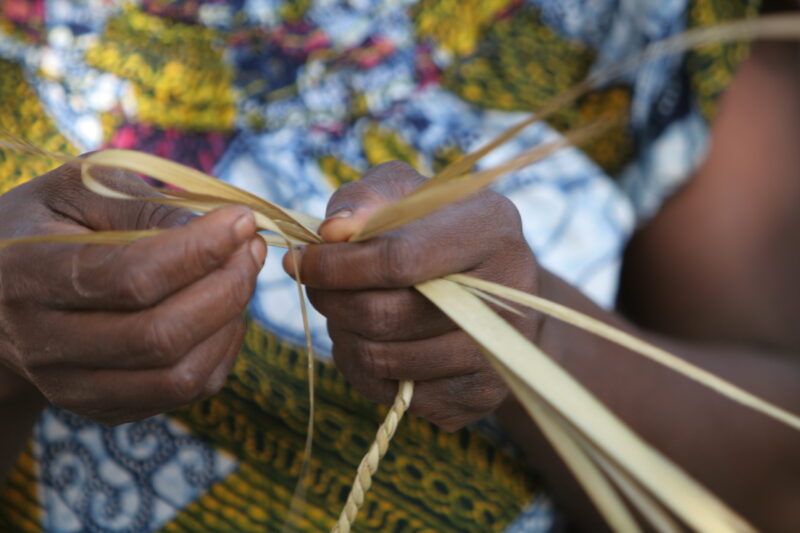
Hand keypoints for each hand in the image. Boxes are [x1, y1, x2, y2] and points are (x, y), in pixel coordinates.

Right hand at [0, 160, 266, 424]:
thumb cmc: (46, 226)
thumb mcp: (77, 190)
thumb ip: (144, 204)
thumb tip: (222, 229)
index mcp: (29, 276)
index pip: (130, 278)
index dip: (200, 250)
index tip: (242, 219)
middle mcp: (44, 345)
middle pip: (161, 337)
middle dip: (227, 288)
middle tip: (253, 247)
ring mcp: (74, 388)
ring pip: (179, 377)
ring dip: (231, 322)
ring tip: (244, 273)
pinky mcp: (106, 409)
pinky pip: (186, 393)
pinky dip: (223, 351)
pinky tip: (226, 310)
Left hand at [285, 161, 538, 430]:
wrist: (499, 291)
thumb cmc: (437, 232)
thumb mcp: (406, 194)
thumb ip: (364, 199)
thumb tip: (331, 232)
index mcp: (491, 226)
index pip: (396, 259)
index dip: (336, 266)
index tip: (300, 261)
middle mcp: (508, 290)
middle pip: (386, 316)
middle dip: (334, 303)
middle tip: (319, 289)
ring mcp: (499, 350)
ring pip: (386, 360)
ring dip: (347, 337)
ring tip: (348, 313)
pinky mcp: (484, 395)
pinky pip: (398, 396)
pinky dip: (367, 372)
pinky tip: (374, 343)